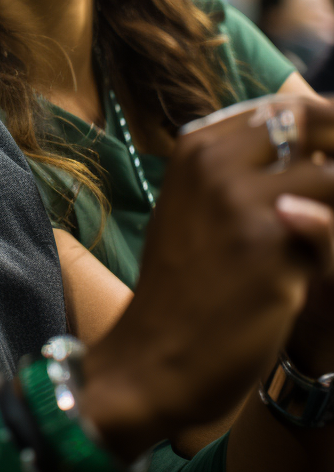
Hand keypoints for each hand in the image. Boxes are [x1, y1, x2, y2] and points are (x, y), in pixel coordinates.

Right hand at [80, 98, 333, 457]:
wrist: (155, 361)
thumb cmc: (183, 289)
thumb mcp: (198, 209)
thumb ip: (245, 172)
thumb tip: (316, 148)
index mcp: (196, 147)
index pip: (287, 110)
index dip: (325, 132)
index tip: (329, 164)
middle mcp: (216, 162)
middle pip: (317, 127)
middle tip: (327, 209)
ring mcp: (242, 202)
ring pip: (333, 179)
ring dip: (333, 209)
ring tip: (318, 244)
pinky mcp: (273, 248)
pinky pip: (332, 232)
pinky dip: (330, 250)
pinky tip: (312, 274)